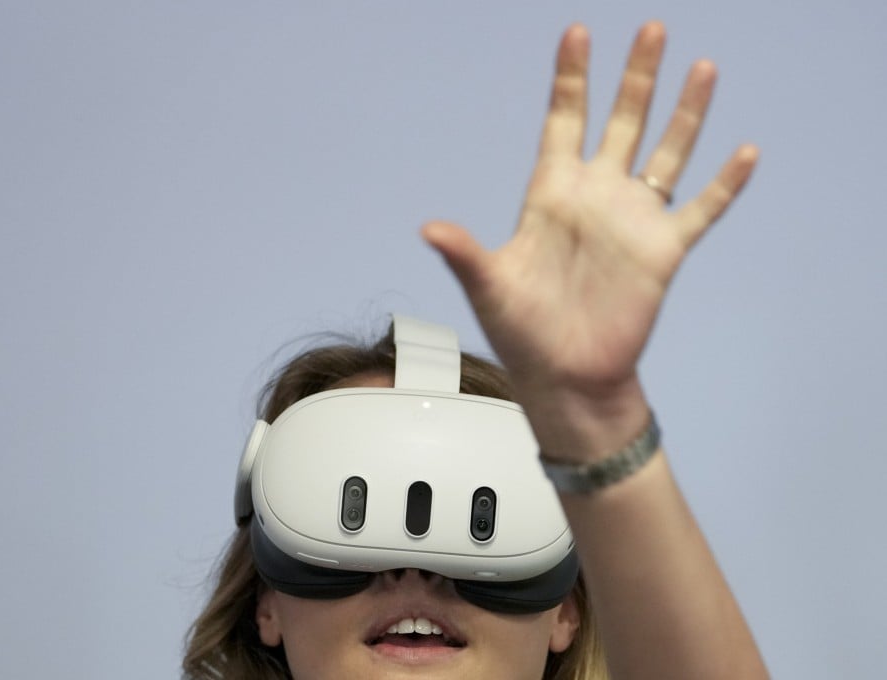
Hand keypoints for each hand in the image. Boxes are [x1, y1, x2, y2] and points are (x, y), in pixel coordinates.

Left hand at [423, 22, 756, 448]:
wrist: (566, 377)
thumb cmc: (522, 333)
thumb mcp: (490, 287)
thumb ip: (466, 253)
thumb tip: (430, 228)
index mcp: (551, 194)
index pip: (563, 121)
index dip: (571, 79)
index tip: (577, 33)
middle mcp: (595, 197)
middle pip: (620, 122)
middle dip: (636, 77)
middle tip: (652, 29)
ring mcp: (632, 221)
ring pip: (666, 153)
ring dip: (685, 113)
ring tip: (702, 67)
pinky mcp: (663, 252)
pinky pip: (701, 209)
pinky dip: (724, 184)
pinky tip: (745, 152)